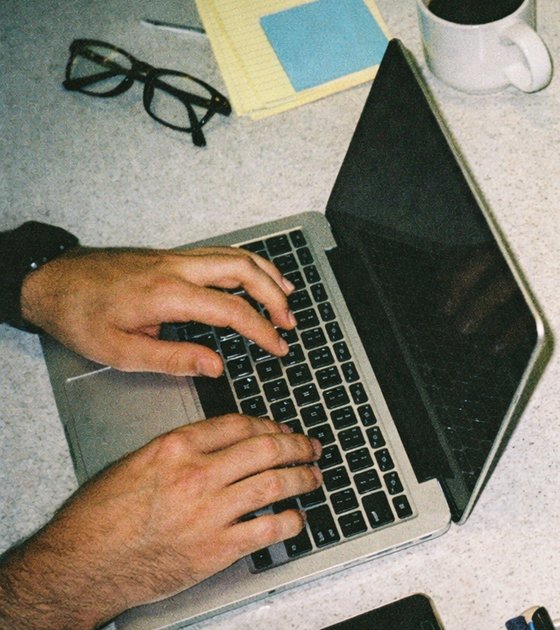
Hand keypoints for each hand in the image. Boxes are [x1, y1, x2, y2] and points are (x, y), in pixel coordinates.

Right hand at [0, 415, 321, 628]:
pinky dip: (292, 521)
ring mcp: (211, 511)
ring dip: (304, 478)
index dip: (268, 424)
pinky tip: (297, 518)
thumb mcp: (134, 465)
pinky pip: (270, 529)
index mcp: (175, 447)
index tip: (279, 429)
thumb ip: (177, 452)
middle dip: (297, 445)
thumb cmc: (98, 519)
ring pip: (276, 484)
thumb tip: (216, 446)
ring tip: (314, 476)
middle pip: (266, 449)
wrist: (82, 565)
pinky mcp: (218, 547)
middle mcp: (198, 474)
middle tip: (310, 447)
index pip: (239, 424)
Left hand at [20, 246, 295, 376]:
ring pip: (236, 255)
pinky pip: (220, 254)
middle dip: (275, 296)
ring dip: (267, 275)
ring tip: (287, 297)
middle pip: (244, 270)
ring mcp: (176, 257)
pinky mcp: (171, 256)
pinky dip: (247, 264)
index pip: (232, 310)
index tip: (278, 347)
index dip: (262, 330)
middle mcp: (177, 269)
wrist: (50, 280)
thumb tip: (215, 366)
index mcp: (168, 295)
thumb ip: (173, 359)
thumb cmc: (79, 316)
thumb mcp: (120, 351)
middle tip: (290, 322)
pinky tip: (255, 277)